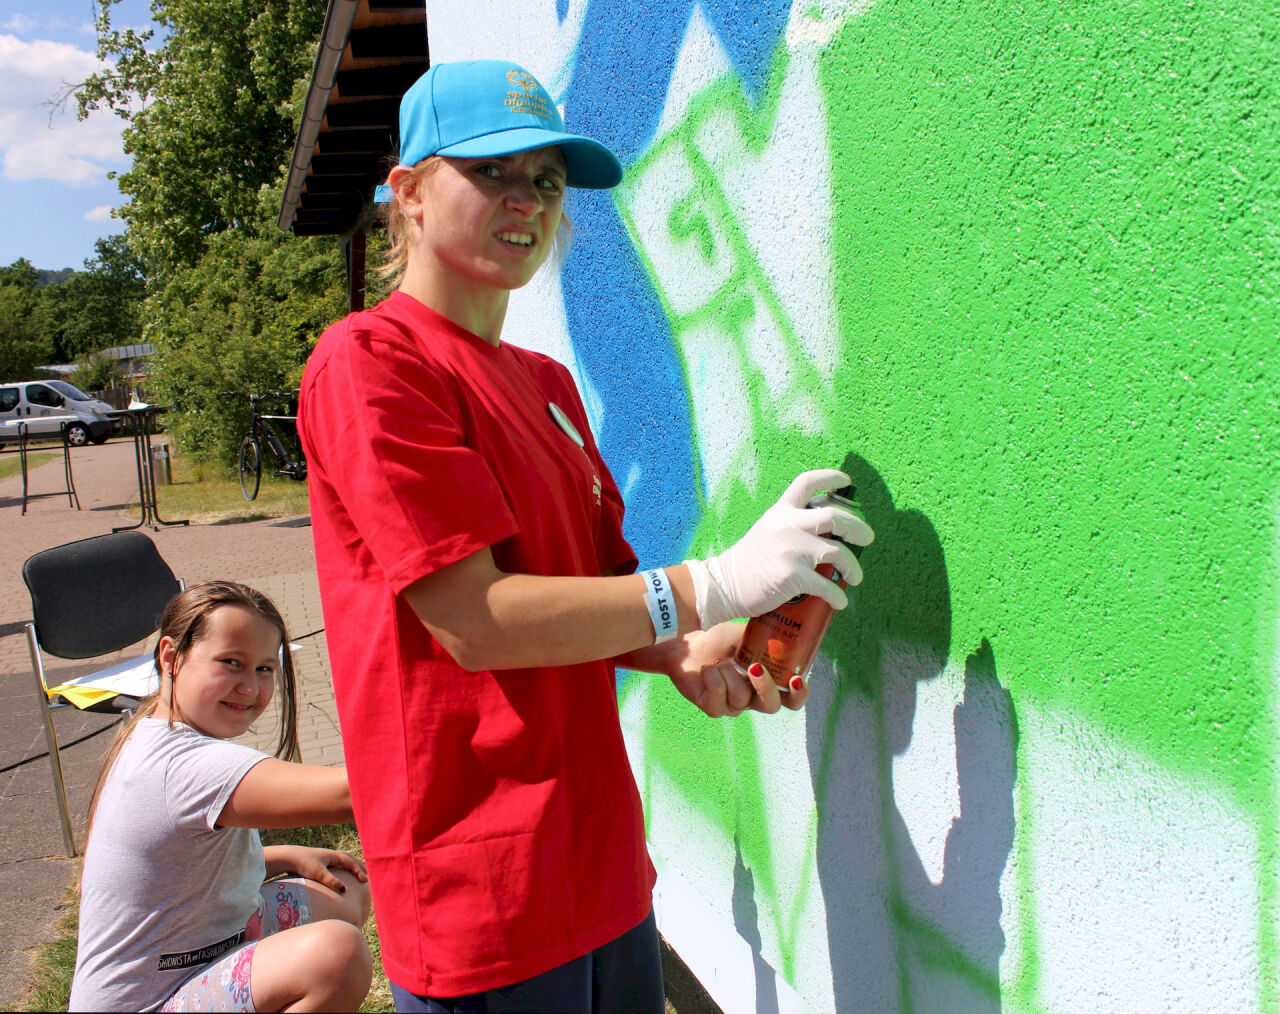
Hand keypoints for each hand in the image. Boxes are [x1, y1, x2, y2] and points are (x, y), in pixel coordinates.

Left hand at [264, 845, 367, 893]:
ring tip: (358, 869)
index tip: (366, 881)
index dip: (359, 871)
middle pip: (350, 858)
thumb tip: (345, 891)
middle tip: (368, 873)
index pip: (351, 863)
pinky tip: (341, 870)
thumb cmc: (304, 864)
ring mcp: (326, 856)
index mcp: (334, 855)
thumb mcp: (319, 874)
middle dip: (360, 865)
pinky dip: (344, 864)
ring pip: (344, 858)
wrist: (289, 856)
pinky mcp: (320, 860)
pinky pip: (337, 861)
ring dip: (353, 863)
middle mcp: (332, 854)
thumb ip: (332, 881)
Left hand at [665, 623, 810, 716]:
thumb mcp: (747, 636)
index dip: (799, 694)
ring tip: (718, 661)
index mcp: (766, 682)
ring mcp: (732, 706)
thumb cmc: (718, 639)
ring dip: (728, 672)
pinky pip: (719, 697)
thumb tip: (790, 621)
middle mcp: (752, 698)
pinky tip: (707, 669)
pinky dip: (713, 676)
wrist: (687, 644)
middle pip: (771, 706)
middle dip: (765, 687)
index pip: (791, 699)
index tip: (795, 678)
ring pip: (741, 698)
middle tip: (754, 668)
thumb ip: (769, 636)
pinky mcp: (713, 708)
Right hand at [685, 469, 873, 627]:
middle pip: (835, 516)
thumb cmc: (748, 561)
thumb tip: (826, 534)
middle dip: (858, 528)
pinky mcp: (793, 575)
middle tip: (867, 538)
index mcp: (782, 511)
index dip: (830, 478)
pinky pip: (826, 585)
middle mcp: (789, 525)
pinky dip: (837, 596)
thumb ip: (792, 526)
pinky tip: (840, 602)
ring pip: (838, 552)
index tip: (847, 481)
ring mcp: (792, 550)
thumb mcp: (768, 530)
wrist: (725, 584)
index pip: (807, 483)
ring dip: (853, 566)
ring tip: (856, 576)